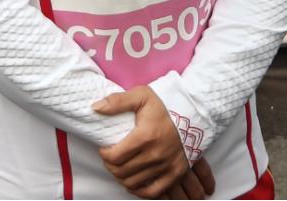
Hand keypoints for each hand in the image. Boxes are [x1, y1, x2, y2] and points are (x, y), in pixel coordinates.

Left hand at [93, 85, 214, 198]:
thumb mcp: (141, 95)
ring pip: (133, 183)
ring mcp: (166, 166)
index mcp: (145, 136)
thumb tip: (95, 107)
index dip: (104, 154)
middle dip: (111, 166)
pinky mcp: (175, 173)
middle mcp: (155, 154)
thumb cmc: (164, 104)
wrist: (191, 112)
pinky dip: (139, 190)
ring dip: (122, 177)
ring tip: (120, 167)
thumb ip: (117, 101)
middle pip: (122, 172)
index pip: (115, 156)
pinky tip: (133, 181)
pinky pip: (152, 192)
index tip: (105, 148)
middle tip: (111, 157)